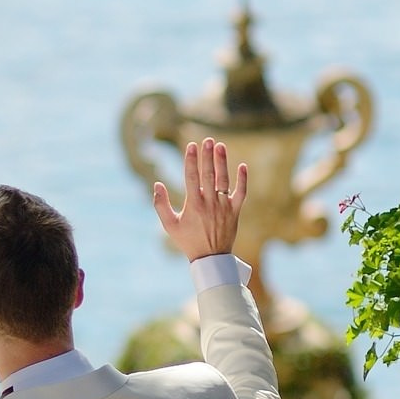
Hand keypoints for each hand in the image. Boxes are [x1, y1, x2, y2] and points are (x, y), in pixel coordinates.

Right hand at [151, 137, 248, 260]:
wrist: (211, 258)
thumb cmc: (187, 241)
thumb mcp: (169, 225)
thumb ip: (161, 205)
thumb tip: (157, 184)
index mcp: (193, 205)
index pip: (192, 177)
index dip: (191, 160)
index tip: (191, 145)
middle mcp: (209, 203)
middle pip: (208, 174)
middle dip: (207, 156)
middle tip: (207, 140)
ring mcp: (224, 206)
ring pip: (224, 180)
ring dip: (222, 162)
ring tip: (220, 146)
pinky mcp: (235, 211)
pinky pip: (241, 193)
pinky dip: (242, 180)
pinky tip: (242, 166)